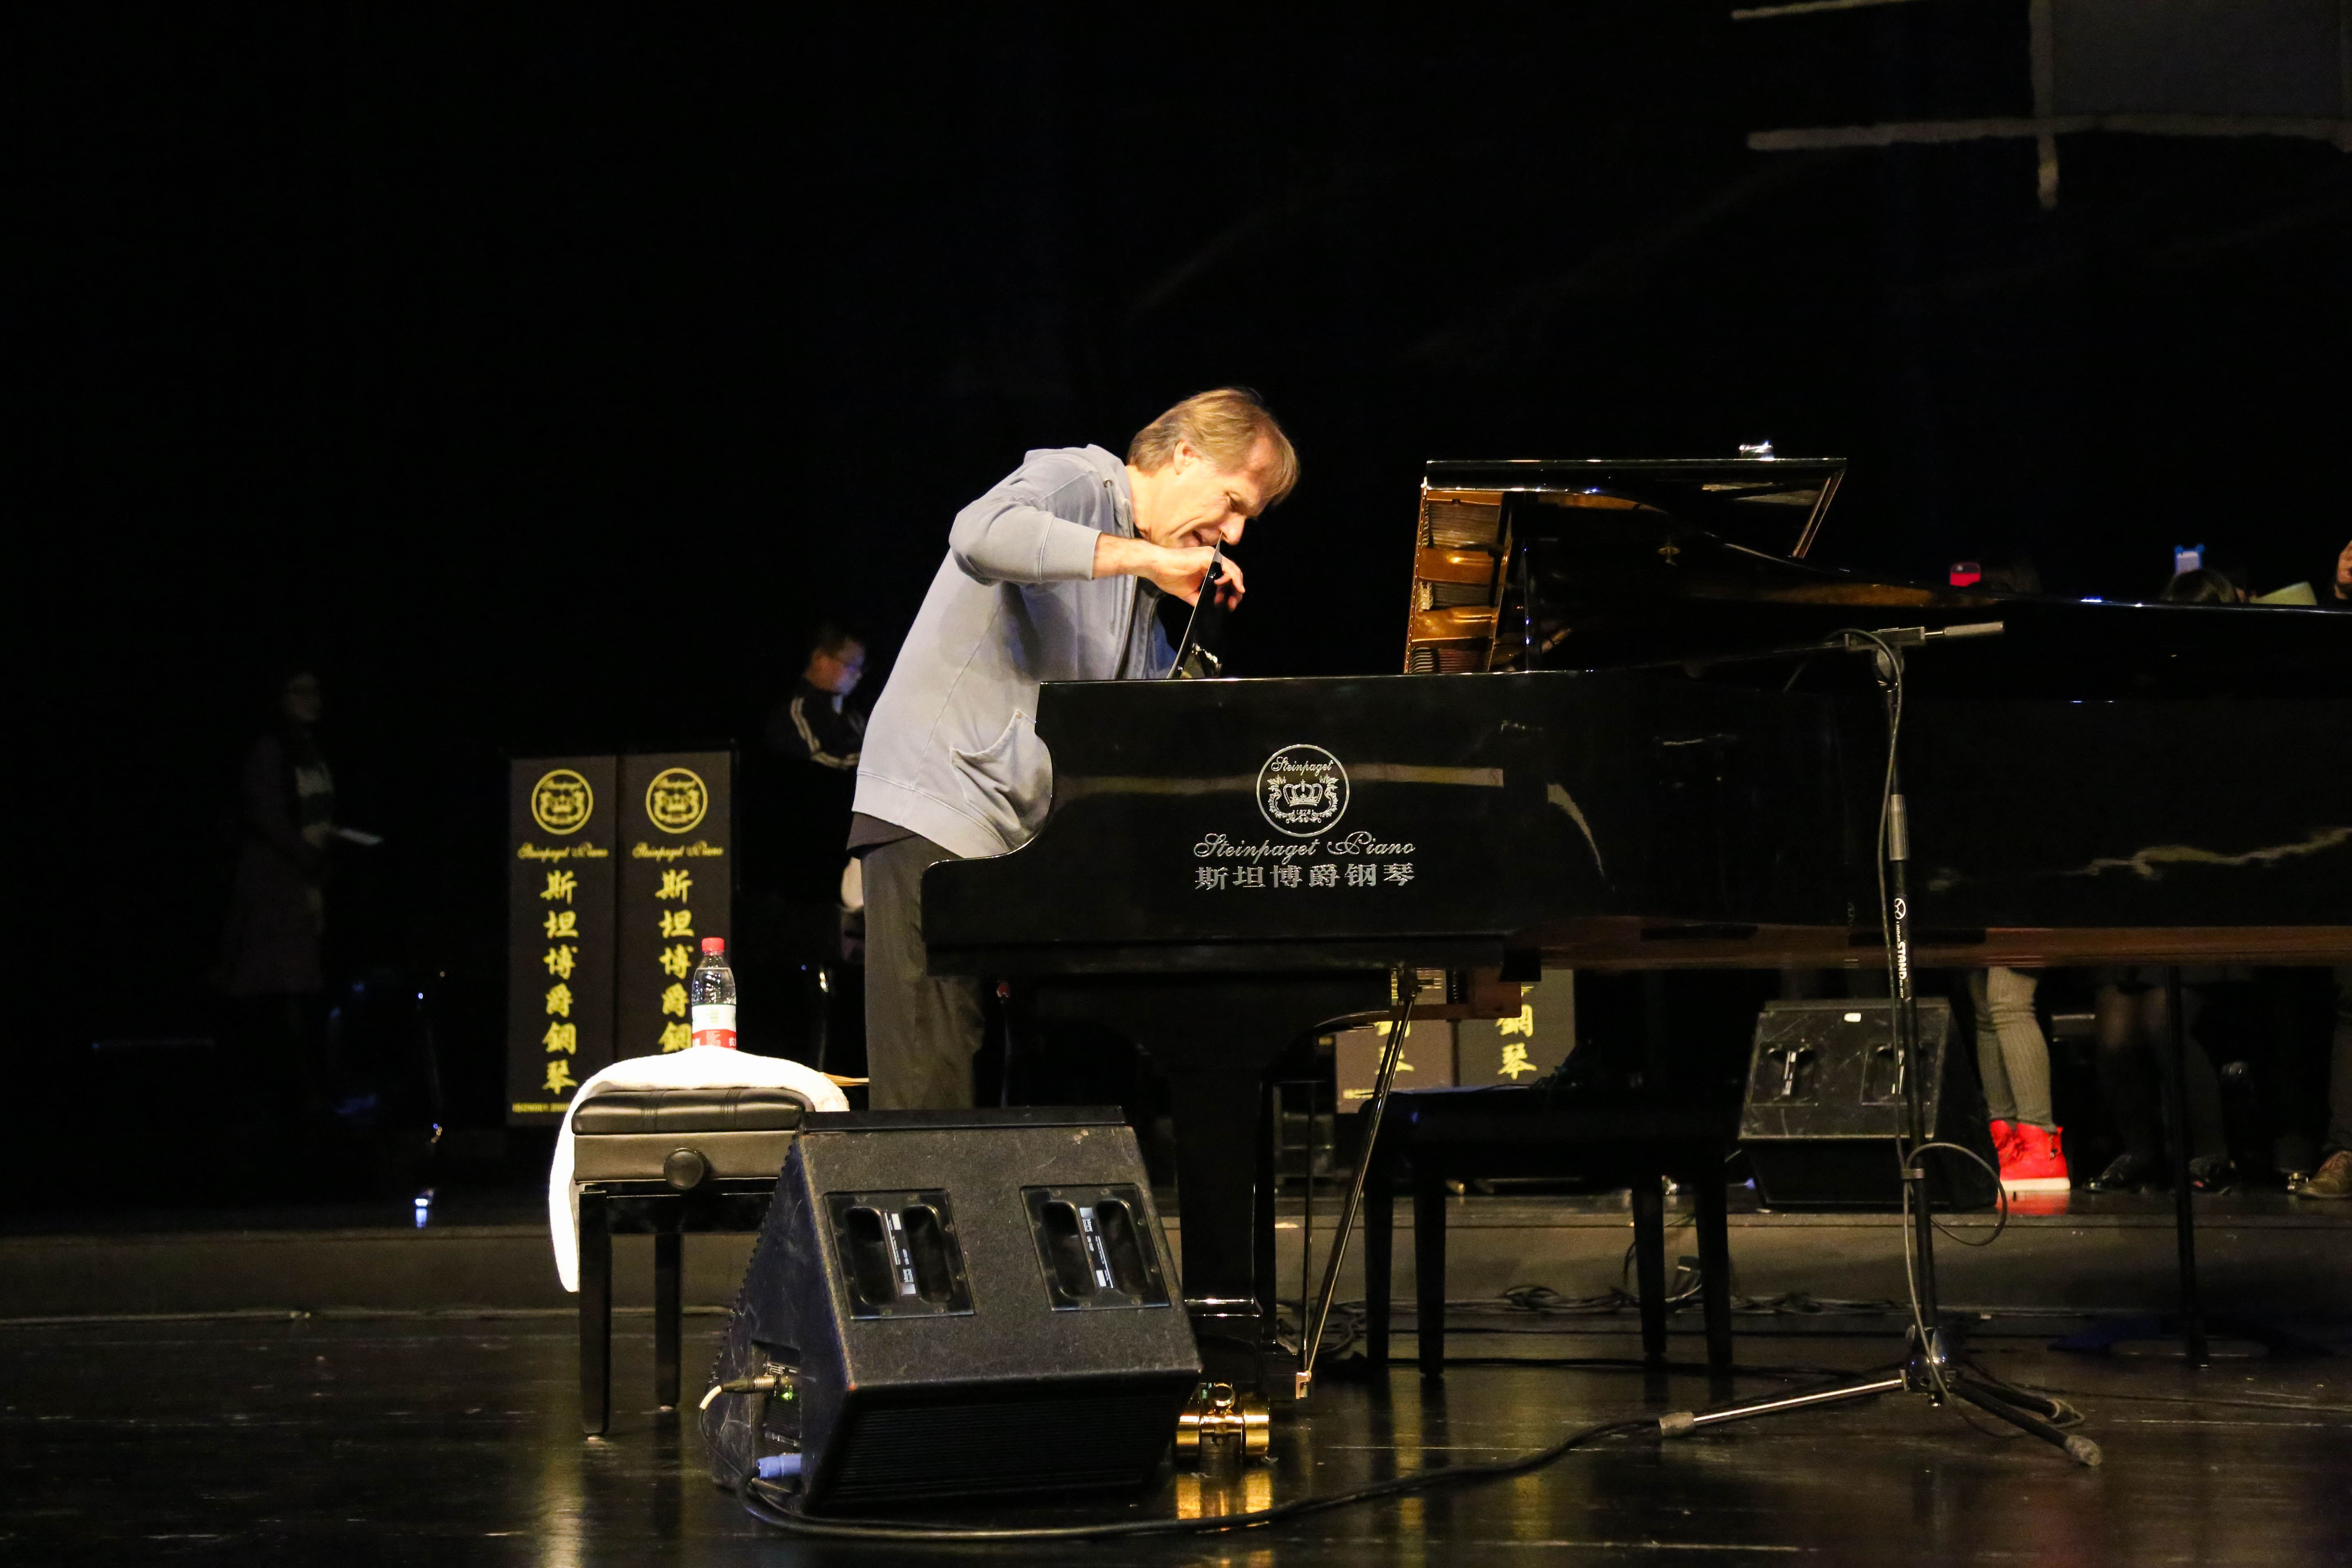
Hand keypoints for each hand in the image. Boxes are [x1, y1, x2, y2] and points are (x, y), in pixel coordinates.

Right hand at [1095, 535, 1245, 608]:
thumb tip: (1213, 607)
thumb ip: (1202, 598)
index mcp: (1208, 566)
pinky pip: (1227, 567)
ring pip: (1233, 570)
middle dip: (1235, 592)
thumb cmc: (1168, 576)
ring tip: (1231, 600)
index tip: (1229, 604)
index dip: (1230, 592)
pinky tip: (1226, 588)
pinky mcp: (1208, 557)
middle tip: (1232, 604)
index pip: (1226, 577)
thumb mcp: (1189, 593)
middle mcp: (1212, 559)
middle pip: (1233, 574)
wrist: (1156, 567)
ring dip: (1235, 586)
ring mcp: (1211, 557)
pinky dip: (1231, 578)